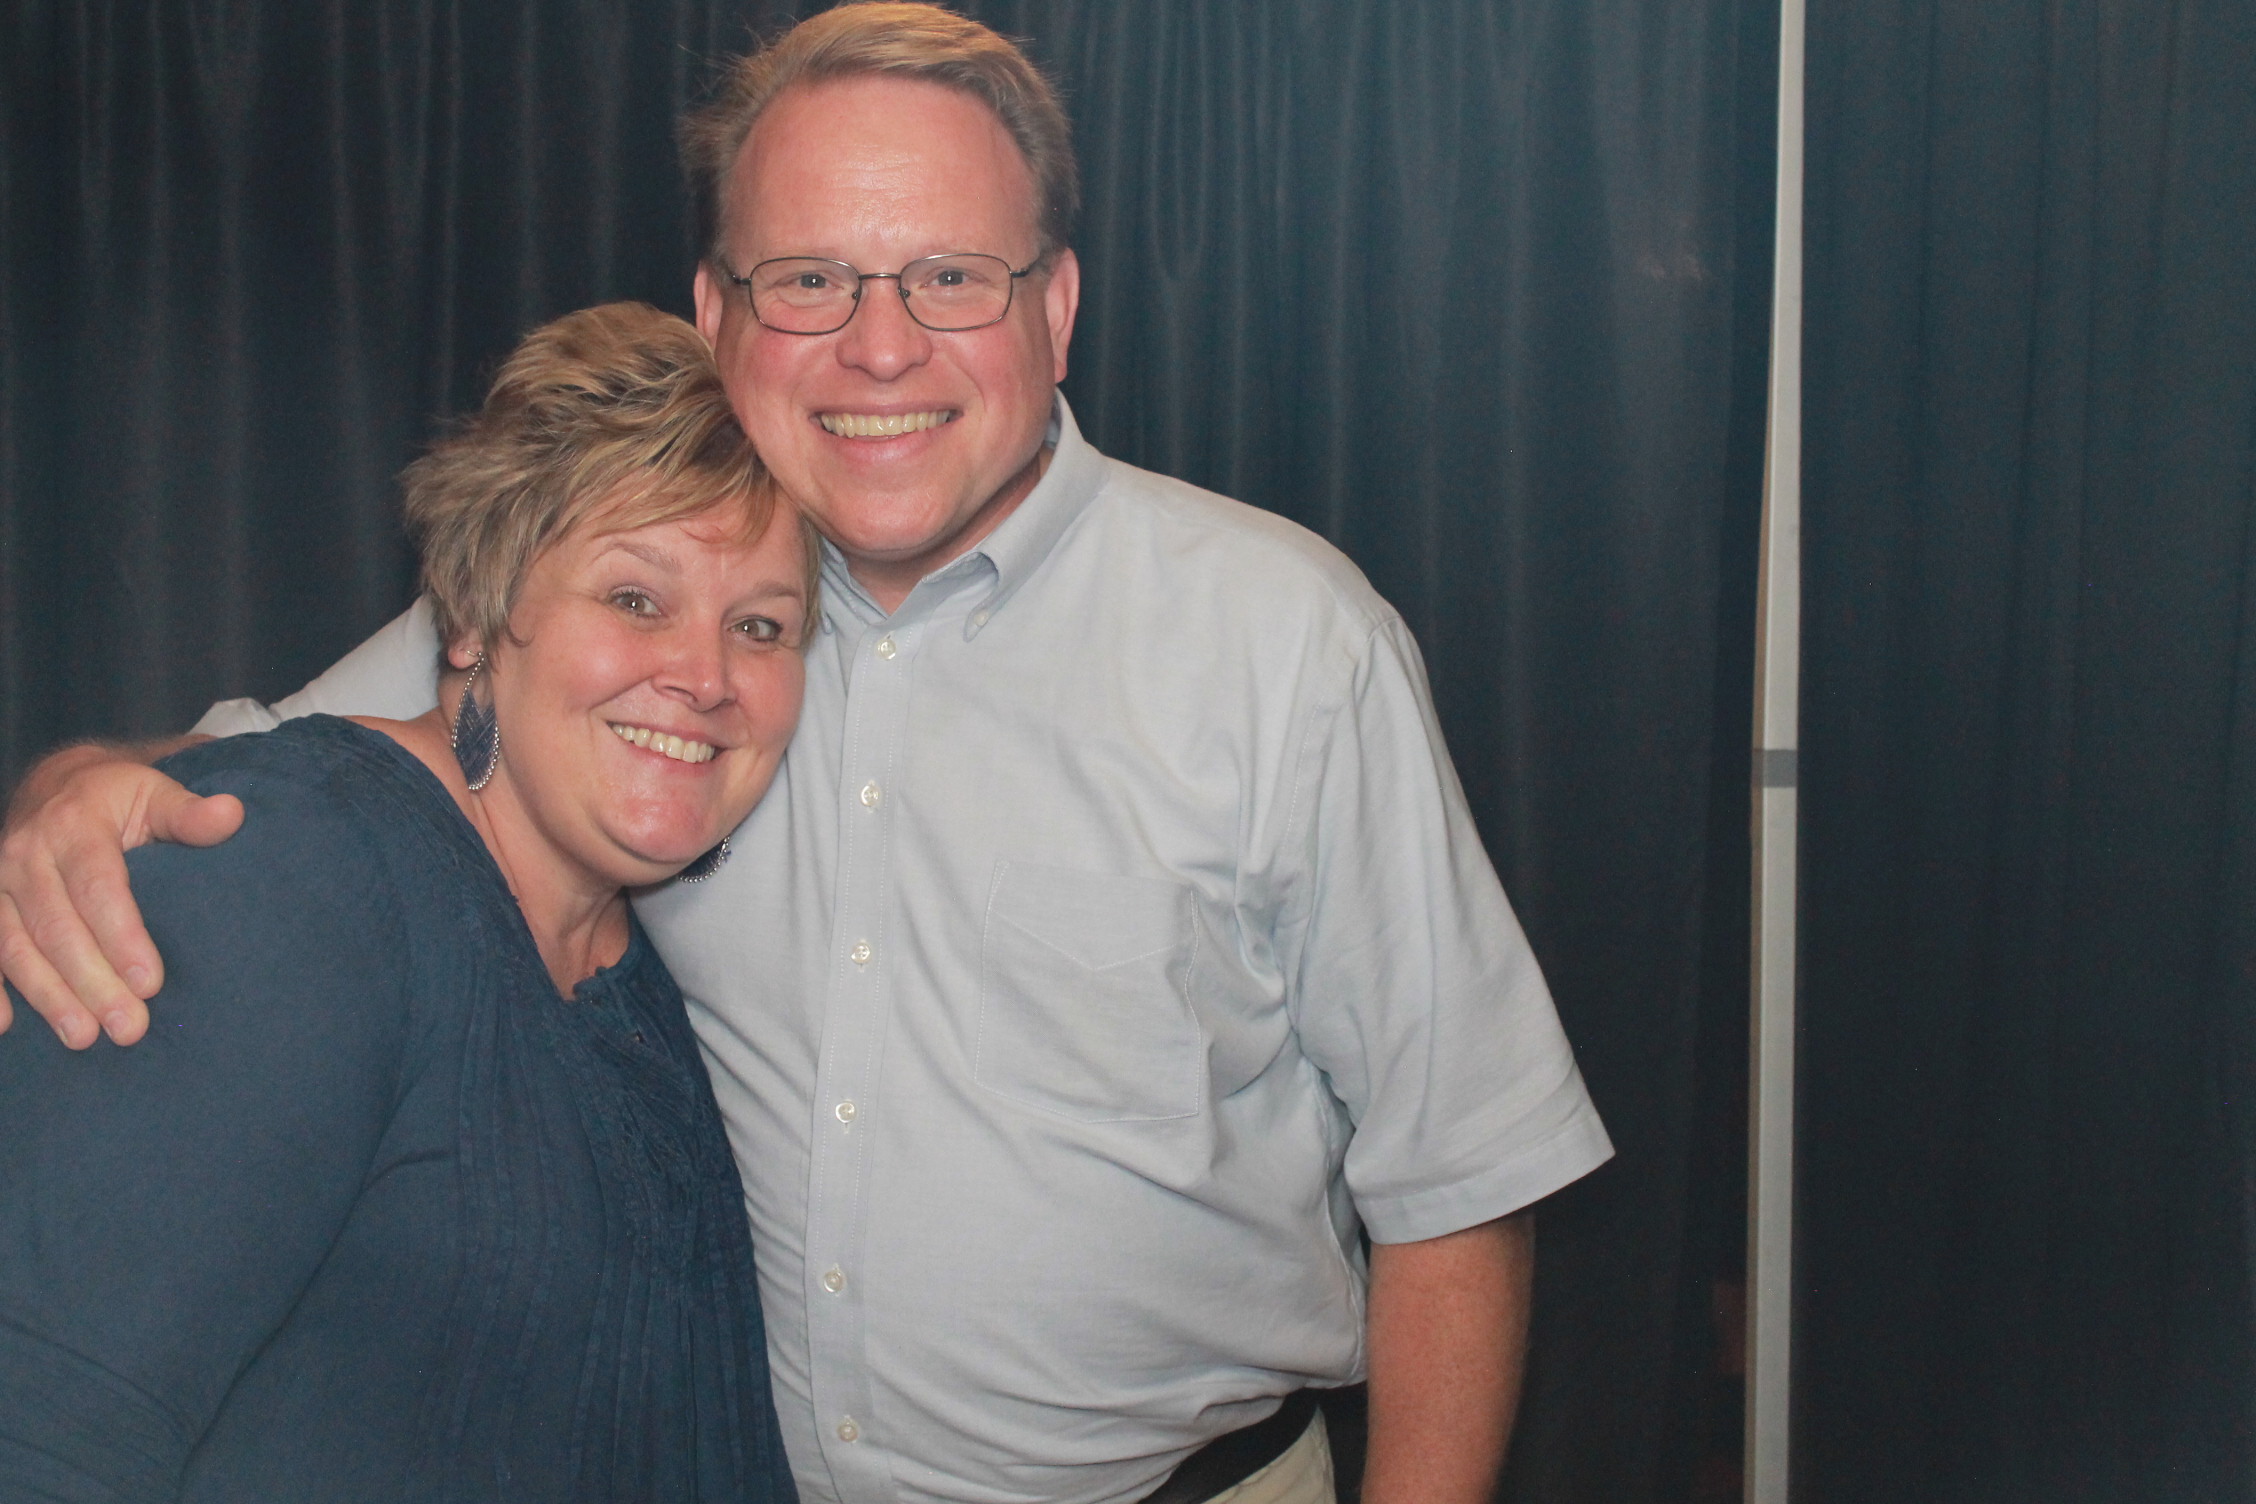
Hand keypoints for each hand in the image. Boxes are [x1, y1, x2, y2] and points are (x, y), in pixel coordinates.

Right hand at [0, 739, 238, 1047]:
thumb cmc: (115, 796)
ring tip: (83, 1037)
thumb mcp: (154, 792)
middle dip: (92, 981)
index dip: (122, 937)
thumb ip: (187, 813)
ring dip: (48, 995)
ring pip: (16, 946)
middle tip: (129, 1027)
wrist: (54, 783)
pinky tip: (6, 1026)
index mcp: (74, 826)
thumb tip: (232, 814)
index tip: (150, 982)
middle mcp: (27, 855)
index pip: (98, 887)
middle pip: (58, 927)